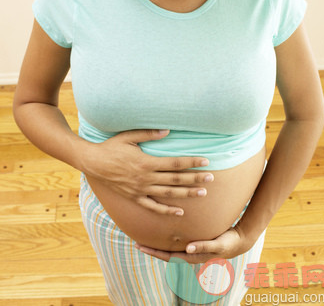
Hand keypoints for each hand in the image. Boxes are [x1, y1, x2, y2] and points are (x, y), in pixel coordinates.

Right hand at [80, 129, 213, 215]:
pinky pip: (153, 206)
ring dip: (186, 194)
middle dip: (195, 179)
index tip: (206, 161)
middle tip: (211, 178)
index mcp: (147, 162)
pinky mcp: (135, 197)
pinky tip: (179, 212)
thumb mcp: (129, 136)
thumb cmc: (111, 147)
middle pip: (176, 179)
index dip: (192, 162)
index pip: (175, 163)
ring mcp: (141, 190)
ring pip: (168, 193)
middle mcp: (146, 178)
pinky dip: (167, 210)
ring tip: (202, 193)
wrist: (93, 163)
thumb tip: (167, 130)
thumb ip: (149, 133)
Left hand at [135, 225, 255, 262]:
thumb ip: (204, 246)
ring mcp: (191, 247)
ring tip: (145, 234)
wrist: (239, 240)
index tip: (140, 246)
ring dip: (158, 242)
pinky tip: (162, 228)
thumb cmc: (228, 242)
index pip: (168, 256)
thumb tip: (187, 248)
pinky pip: (177, 239)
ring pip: (170, 246)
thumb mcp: (218, 245)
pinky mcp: (194, 239)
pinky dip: (168, 236)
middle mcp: (189, 252)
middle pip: (165, 252)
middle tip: (136, 241)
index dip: (153, 251)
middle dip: (151, 247)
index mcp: (192, 256)